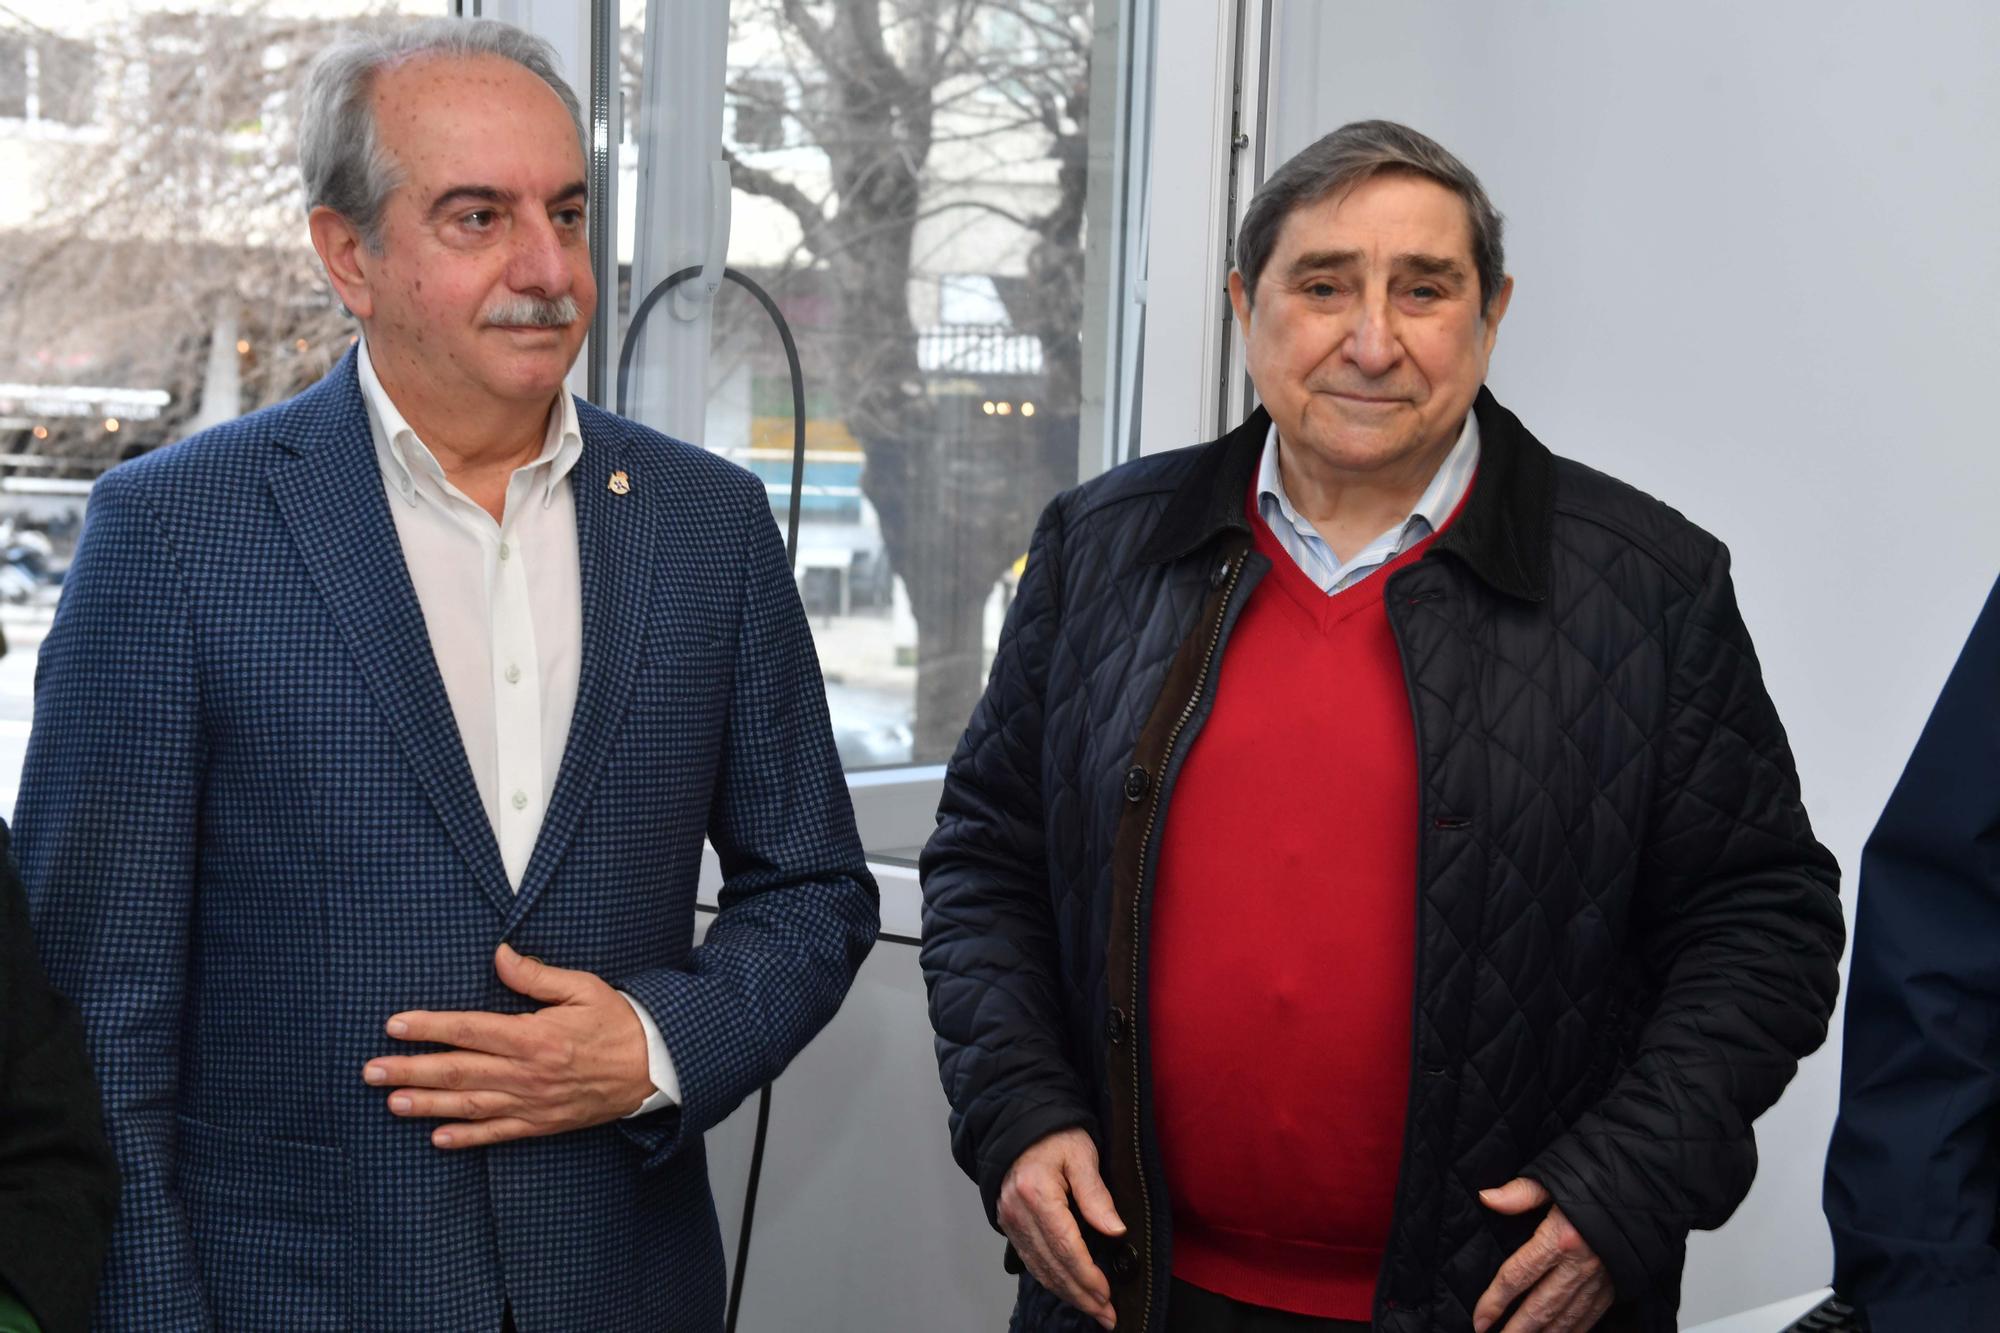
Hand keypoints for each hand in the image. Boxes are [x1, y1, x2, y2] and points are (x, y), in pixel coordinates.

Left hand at [362, 943, 653, 1149]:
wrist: (655, 1068)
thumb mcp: (583, 987)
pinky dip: (466, 1138)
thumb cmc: (619, 1023)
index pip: (470, 1030)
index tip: (395, 1025)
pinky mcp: (542, 1123)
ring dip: (426, 1104)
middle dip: (410, 1069)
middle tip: (371, 1071)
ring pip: (469, 1105)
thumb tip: (500, 954)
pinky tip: (436, 1138)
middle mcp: (527, 1074)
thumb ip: (536, 975)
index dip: (429, 1027)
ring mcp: (532, 1102)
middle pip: (458, 1071)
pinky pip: (497, 1133)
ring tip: (391, 1102)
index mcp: (535, 1036)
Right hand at [996, 1127, 1125, 1329]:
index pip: (1065, 1248)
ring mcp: (1010, 1219)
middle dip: (1080, 1295)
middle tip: (1106, 1315)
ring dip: (1066, 1293)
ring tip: (1093, 1309)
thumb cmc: (1055, 1134)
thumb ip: (1096, 1195)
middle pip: (1051, 1266)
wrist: (1020, 1123)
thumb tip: (1115, 1231)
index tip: (1107, 1295)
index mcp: (1037, 1194)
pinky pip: (1030, 1260)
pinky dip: (1050, 1279)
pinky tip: (1068, 1289)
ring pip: (1039, 1268)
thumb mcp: (1082, 1155)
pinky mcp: (1009, 1223)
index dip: (1087, 1276)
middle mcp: (1018, 1211)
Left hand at [1473, 1178, 1614, 1332]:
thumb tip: (1487, 1197)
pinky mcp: (1615, 1286)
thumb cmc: (1602, 1179)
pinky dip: (1572, 1332)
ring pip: (1565, 1319)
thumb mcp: (1555, 1177)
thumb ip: (1520, 1193)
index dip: (1495, 1301)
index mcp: (1560, 1238)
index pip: (1517, 1276)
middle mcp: (1580, 1265)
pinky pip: (1590, 1317)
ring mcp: (1600, 1280)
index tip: (1480, 1318)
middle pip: (1539, 1307)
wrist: (1650, 1187)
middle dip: (1515, 1329)